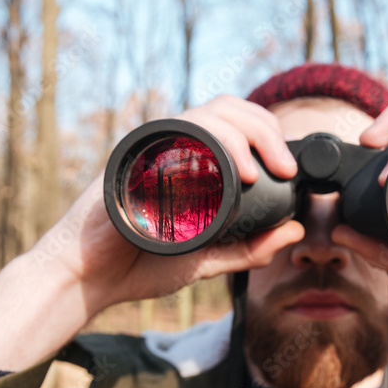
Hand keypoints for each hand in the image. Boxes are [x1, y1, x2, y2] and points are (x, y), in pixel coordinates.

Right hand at [0, 96, 305, 371]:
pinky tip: (227, 170)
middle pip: (228, 108)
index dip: (269, 136)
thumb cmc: (142, 265)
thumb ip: (251, 248)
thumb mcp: (210, 259)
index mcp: (192, 160)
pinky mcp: (132, 156)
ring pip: (205, 114)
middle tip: (283, 169)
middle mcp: (173, 146)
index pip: (238, 123)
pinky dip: (206, 144)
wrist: (92, 279)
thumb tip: (296, 231)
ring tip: (258, 173)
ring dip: (241, 136)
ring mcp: (151, 147)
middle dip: (265, 131)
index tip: (290, 171)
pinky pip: (171, 132)